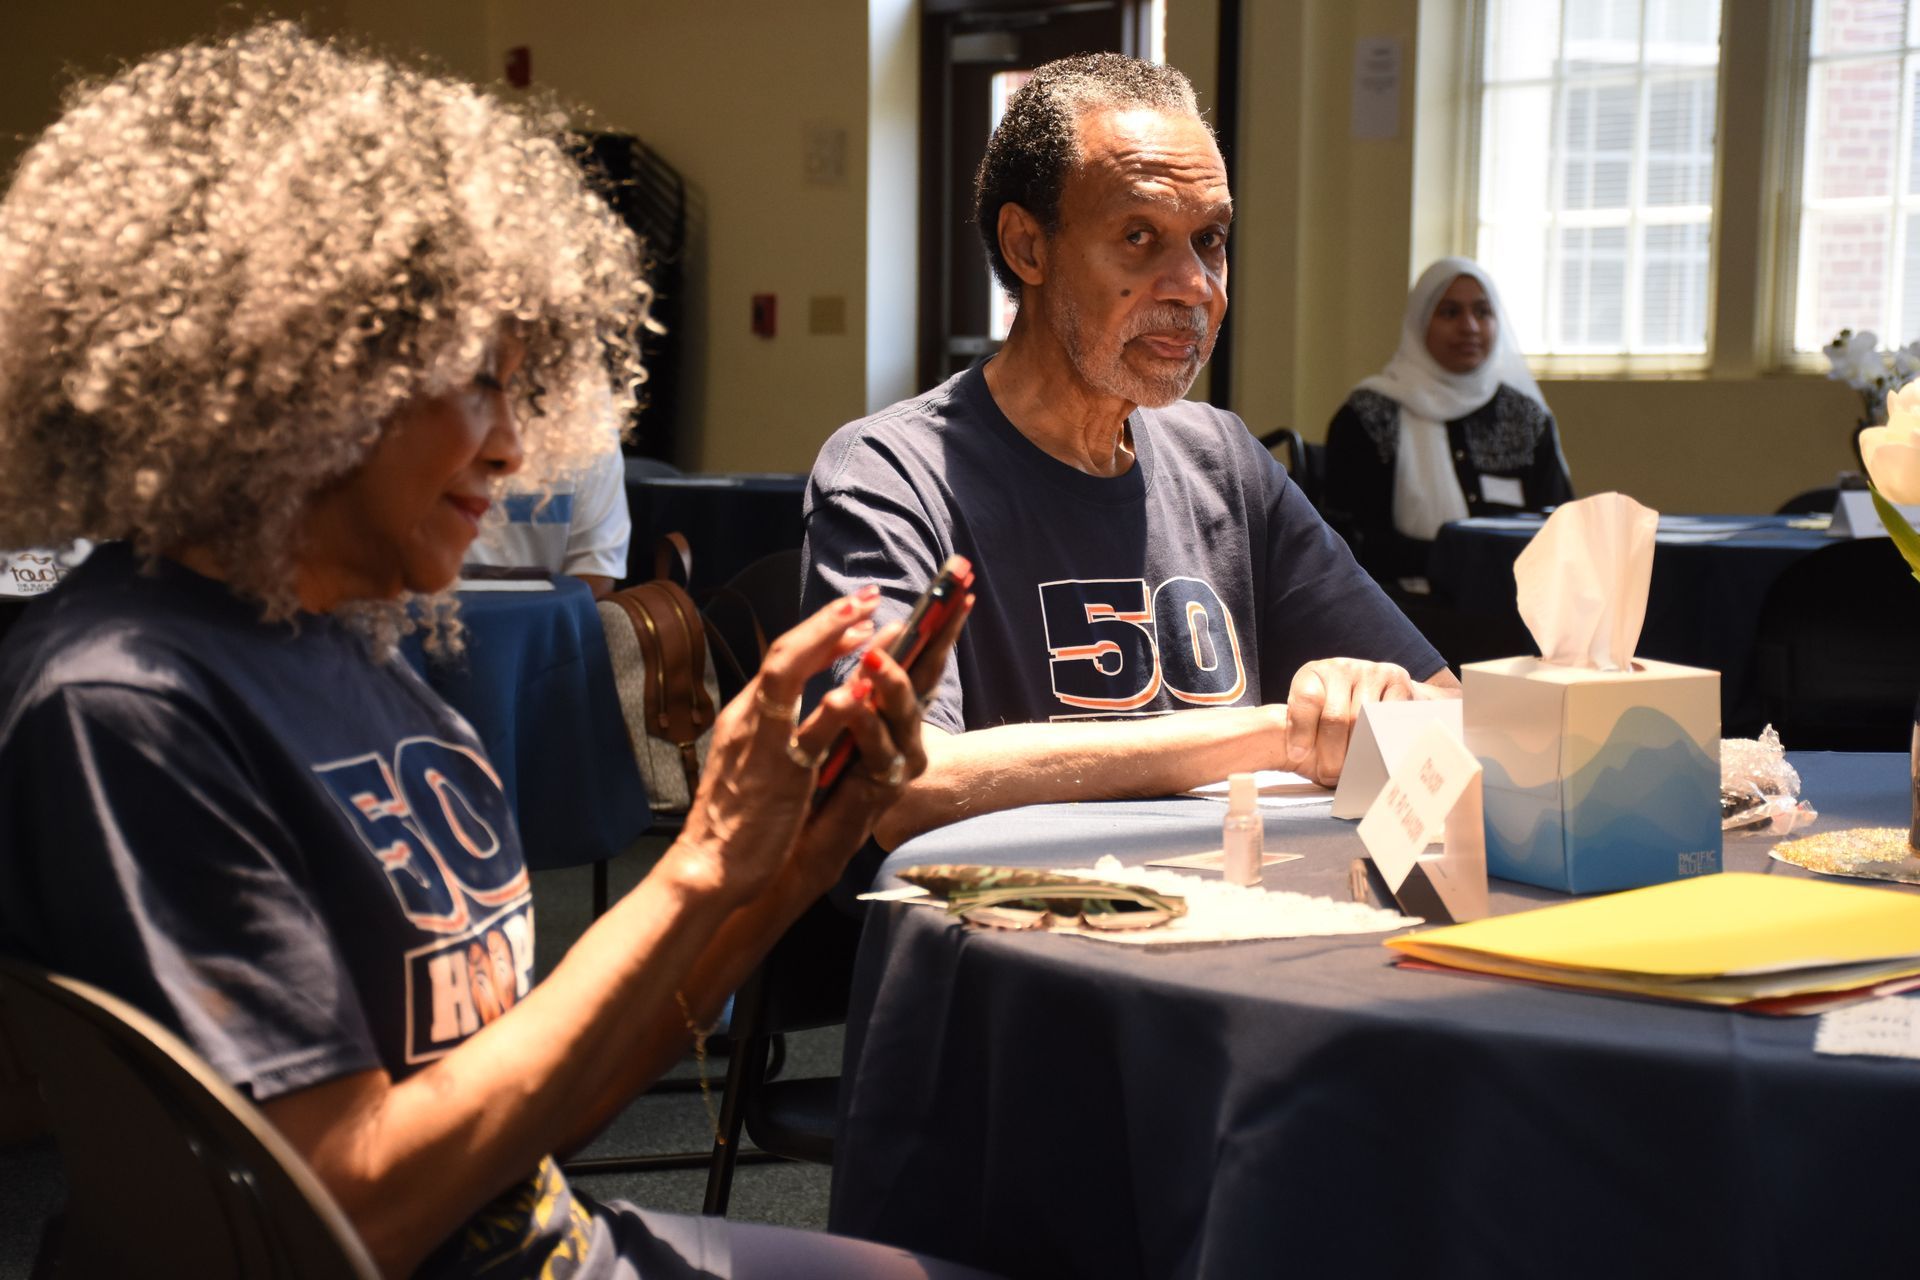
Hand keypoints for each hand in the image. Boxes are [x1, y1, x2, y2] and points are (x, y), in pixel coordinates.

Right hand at [670, 591, 878, 900]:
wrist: (708, 864)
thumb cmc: (733, 818)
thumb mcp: (749, 759)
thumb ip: (769, 729)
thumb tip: (791, 704)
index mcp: (746, 714)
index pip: (783, 658)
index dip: (821, 631)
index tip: (855, 615)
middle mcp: (751, 717)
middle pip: (785, 650)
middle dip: (828, 619)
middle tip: (869, 597)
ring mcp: (763, 741)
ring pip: (789, 673)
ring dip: (830, 641)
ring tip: (872, 622)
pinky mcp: (780, 773)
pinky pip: (808, 731)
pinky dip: (834, 705)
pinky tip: (861, 686)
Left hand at [790, 592, 973, 887]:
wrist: (795, 850)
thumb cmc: (817, 785)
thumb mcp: (837, 725)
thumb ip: (859, 688)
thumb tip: (867, 640)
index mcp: (892, 712)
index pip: (920, 658)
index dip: (940, 625)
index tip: (960, 587)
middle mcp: (903, 734)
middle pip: (925, 678)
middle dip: (939, 639)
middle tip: (948, 604)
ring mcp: (896, 762)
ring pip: (902, 715)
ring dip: (891, 682)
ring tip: (875, 655)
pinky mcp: (877, 791)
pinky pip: (874, 752)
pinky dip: (863, 723)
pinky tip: (851, 698)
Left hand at [1282, 657, 1414, 785]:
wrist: (1380, 693)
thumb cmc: (1338, 712)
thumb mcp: (1312, 716)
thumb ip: (1301, 731)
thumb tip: (1298, 757)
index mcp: (1313, 675)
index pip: (1307, 700)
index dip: (1301, 731)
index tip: (1298, 756)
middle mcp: (1340, 668)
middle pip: (1335, 717)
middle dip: (1331, 754)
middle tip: (1331, 777)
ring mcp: (1370, 672)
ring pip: (1363, 720)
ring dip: (1357, 753)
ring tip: (1353, 772)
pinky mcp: (1397, 680)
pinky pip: (1389, 716)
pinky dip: (1382, 741)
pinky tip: (1377, 755)